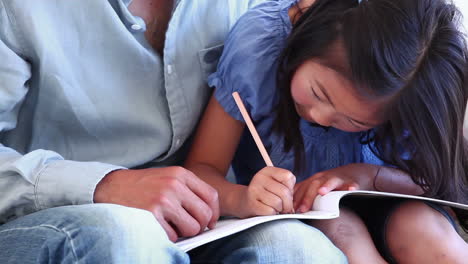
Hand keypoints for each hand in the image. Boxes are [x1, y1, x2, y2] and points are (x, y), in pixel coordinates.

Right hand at [94, 166, 218, 241]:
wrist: (110, 187)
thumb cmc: (141, 185)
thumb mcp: (167, 177)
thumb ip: (188, 190)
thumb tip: (209, 214)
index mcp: (180, 174)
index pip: (211, 196)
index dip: (214, 212)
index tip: (211, 222)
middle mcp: (174, 185)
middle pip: (204, 215)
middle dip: (199, 225)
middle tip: (188, 226)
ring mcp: (163, 200)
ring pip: (192, 228)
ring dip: (183, 232)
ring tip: (171, 225)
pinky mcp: (151, 216)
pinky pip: (173, 236)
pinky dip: (167, 236)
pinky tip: (157, 226)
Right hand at [238, 167, 295, 217]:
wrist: (244, 202)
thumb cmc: (265, 194)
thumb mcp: (275, 184)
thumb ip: (286, 188)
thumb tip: (293, 204)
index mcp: (267, 170)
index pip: (288, 176)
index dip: (290, 188)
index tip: (285, 193)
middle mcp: (259, 177)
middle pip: (284, 192)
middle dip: (288, 203)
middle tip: (284, 207)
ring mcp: (254, 190)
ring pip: (278, 203)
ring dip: (279, 209)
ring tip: (274, 208)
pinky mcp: (252, 203)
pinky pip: (270, 211)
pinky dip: (272, 214)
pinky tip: (267, 211)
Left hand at [293, 163, 379, 212]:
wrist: (353, 173)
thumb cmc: (331, 184)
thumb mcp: (316, 187)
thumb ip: (305, 196)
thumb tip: (293, 211)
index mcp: (314, 180)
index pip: (302, 188)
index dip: (295, 199)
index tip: (290, 210)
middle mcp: (324, 178)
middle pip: (313, 185)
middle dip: (307, 197)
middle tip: (302, 209)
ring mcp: (337, 179)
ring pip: (330, 181)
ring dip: (326, 186)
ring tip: (321, 192)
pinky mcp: (351, 181)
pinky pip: (351, 183)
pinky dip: (351, 186)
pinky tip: (351, 189)